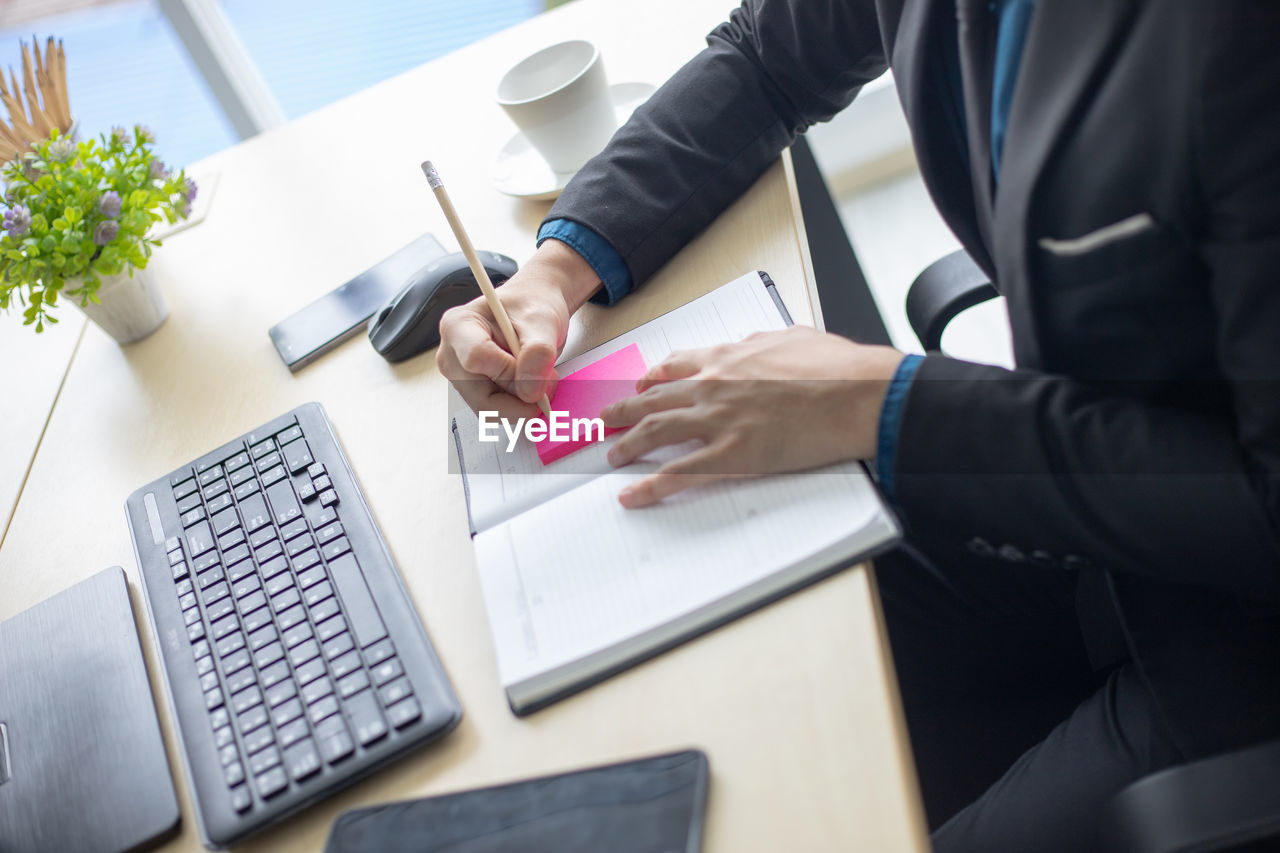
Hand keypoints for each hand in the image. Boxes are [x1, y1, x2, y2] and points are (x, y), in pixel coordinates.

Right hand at [437, 240, 600, 418]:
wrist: (533, 311)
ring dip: (522, 404)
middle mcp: (452, 355)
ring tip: (541, 378)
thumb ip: (539, 352)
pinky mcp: (474, 392)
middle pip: (481, 396)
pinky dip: (519, 406)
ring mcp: (461, 377)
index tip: (535, 367)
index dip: (510, 371)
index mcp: (459, 326)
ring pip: (490, 411)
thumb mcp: (542, 320)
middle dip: (520, 397)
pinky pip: (496, 413)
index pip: (476, 359)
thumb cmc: (531, 306)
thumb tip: (531, 392)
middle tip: (548, 381)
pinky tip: (532, 386)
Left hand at [600, 326, 904, 507]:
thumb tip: (754, 342)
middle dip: (622, 411)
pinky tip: (632, 496)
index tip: (638, 386)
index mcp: (729, 358)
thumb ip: (763, 342)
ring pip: (655, 432)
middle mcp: (714, 385)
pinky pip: (678, 473)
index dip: (651, 379)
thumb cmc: (838, 367)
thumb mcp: (792, 337)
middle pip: (653, 400)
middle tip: (605, 422)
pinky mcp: (732, 454)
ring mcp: (719, 420)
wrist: (860, 393)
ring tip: (611, 456)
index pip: (675, 366)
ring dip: (627, 446)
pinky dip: (649, 487)